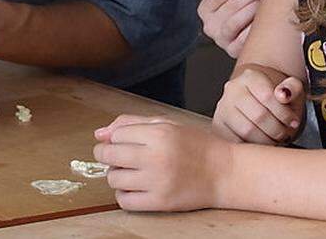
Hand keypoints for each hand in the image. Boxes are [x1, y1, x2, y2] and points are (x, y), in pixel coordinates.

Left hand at [93, 115, 230, 211]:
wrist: (226, 173)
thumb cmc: (197, 146)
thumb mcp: (168, 125)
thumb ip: (132, 123)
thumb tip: (99, 133)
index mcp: (159, 134)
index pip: (116, 134)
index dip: (114, 138)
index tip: (121, 142)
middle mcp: (156, 157)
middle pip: (108, 155)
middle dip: (106, 155)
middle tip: (116, 157)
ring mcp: (157, 182)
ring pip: (114, 179)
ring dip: (116, 175)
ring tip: (130, 172)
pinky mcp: (160, 202)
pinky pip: (124, 201)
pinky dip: (124, 195)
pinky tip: (134, 188)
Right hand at [198, 0, 267, 56]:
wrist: (243, 35)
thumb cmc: (240, 11)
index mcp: (206, 9)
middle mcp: (210, 25)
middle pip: (230, 6)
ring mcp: (221, 39)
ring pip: (234, 22)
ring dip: (253, 8)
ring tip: (266, 0)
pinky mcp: (233, 51)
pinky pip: (243, 39)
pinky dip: (254, 28)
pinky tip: (264, 20)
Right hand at [212, 65, 304, 144]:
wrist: (258, 99)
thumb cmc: (276, 95)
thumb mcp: (291, 88)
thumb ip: (293, 88)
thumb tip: (283, 94)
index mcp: (250, 77)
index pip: (268, 96)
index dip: (284, 114)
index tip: (293, 121)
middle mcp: (232, 90)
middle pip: (258, 116)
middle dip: (277, 129)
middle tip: (285, 133)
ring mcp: (223, 108)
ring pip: (247, 131)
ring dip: (266, 140)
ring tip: (275, 139)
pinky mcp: (219, 126)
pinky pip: (235, 142)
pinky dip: (252, 147)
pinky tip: (262, 143)